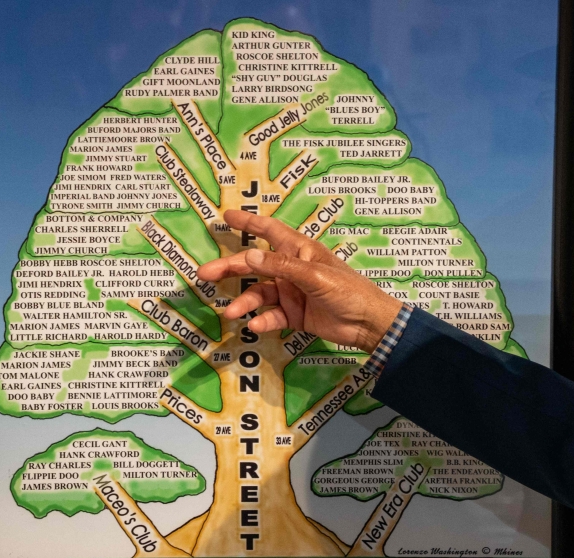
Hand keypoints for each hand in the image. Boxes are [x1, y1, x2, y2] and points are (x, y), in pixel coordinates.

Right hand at [196, 210, 402, 351]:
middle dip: (229, 268)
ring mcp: (291, 292)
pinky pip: (271, 315)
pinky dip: (262, 320)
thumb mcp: (315, 276)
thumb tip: (248, 257)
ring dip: (244, 302)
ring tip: (230, 312)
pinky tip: (255, 325)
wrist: (369, 324)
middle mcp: (291, 269)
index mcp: (299, 251)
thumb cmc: (348, 291)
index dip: (248, 223)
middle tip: (204, 275)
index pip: (269, 231)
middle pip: (254, 265)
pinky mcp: (294, 315)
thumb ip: (281, 267)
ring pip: (258, 293)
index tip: (226, 217)